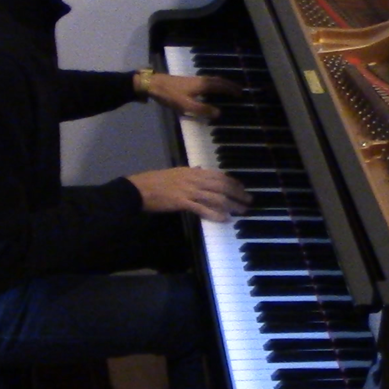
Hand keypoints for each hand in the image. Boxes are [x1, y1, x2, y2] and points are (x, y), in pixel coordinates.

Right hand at [128, 167, 251, 222]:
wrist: (139, 189)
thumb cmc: (155, 181)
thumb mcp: (175, 171)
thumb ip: (190, 172)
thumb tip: (201, 169)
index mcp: (193, 171)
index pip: (219, 175)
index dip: (233, 182)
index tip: (242, 188)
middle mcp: (194, 179)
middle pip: (222, 185)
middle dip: (238, 193)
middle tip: (248, 201)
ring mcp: (189, 190)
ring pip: (216, 197)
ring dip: (231, 204)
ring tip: (241, 211)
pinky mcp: (182, 202)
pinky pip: (203, 208)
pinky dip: (215, 214)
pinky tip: (224, 218)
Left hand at [145, 73, 242, 119]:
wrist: (154, 84)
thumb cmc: (170, 95)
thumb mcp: (185, 105)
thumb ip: (202, 110)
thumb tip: (219, 113)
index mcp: (202, 85)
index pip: (221, 86)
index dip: (231, 90)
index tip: (241, 94)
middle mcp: (201, 80)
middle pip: (219, 81)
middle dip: (230, 85)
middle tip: (239, 90)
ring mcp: (195, 80)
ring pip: (213, 80)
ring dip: (223, 84)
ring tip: (229, 89)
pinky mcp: (190, 82)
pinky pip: (208, 81)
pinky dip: (215, 84)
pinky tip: (212, 90)